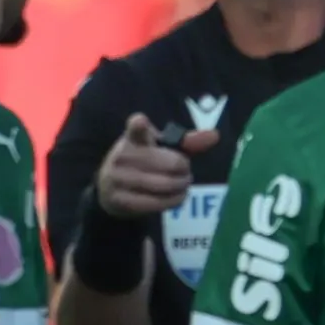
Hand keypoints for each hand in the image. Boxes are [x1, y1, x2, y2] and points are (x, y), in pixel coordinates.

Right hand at [91, 113, 215, 221]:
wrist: (110, 190)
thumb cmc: (142, 163)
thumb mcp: (160, 148)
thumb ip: (186, 142)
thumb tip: (215, 136)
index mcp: (133, 138)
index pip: (135, 129)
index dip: (139, 125)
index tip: (141, 122)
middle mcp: (122, 156)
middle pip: (170, 163)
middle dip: (184, 169)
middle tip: (186, 171)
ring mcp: (118, 179)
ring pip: (165, 185)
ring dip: (181, 186)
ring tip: (184, 184)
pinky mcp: (120, 200)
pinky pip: (157, 203)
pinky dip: (174, 201)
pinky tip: (178, 197)